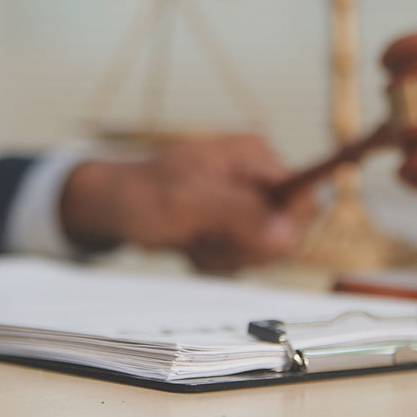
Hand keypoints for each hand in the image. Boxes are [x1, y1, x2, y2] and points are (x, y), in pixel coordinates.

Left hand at [58, 134, 317, 271]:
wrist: (111, 206)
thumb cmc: (140, 193)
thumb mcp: (187, 202)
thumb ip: (238, 215)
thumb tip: (285, 235)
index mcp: (254, 156)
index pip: (305, 196)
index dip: (285, 227)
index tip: (248, 239)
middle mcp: (256, 178)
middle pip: (287, 230)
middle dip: (245, 245)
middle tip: (204, 236)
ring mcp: (246, 203)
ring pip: (266, 250)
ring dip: (226, 255)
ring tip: (192, 236)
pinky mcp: (234, 227)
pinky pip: (244, 257)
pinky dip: (216, 260)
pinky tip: (191, 244)